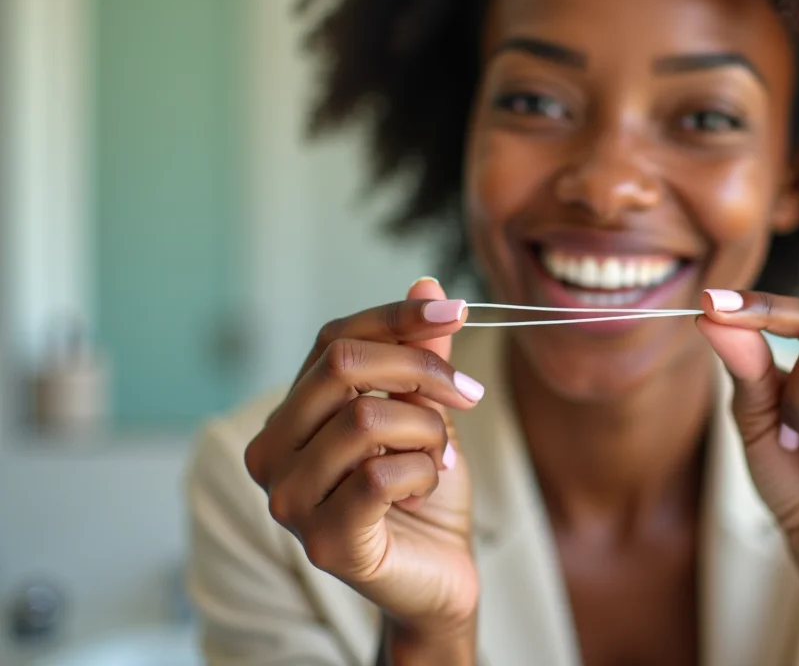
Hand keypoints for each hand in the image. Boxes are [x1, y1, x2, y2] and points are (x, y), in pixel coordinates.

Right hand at [244, 278, 483, 640]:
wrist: (439, 571)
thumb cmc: (424, 488)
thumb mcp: (427, 410)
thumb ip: (421, 354)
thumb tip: (427, 284)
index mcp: (291, 414)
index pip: (335, 339)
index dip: (398, 317)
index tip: (458, 311)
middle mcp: (273, 452)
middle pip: (343, 366)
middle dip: (421, 371)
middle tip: (467, 397)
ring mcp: (290, 500)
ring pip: (366, 418)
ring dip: (427, 431)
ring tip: (439, 456)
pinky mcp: (324, 541)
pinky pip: (380, 475)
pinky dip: (422, 472)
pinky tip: (424, 488)